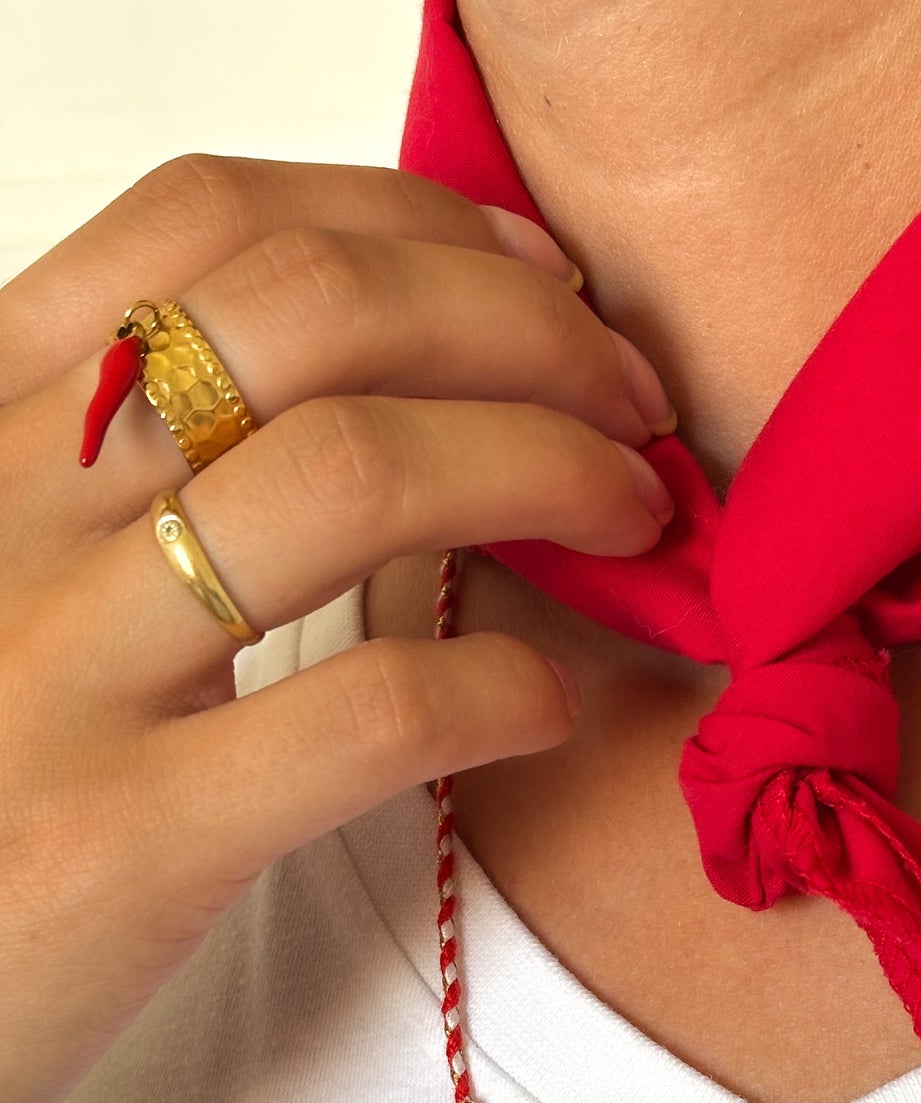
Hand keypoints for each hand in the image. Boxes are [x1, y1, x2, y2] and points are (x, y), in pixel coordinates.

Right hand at [0, 154, 675, 1102]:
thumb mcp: (21, 573)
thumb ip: (145, 470)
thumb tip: (386, 386)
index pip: (213, 223)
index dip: (420, 226)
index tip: (546, 285)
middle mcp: (6, 510)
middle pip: (314, 317)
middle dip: (527, 335)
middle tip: (633, 404)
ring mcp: (57, 668)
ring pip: (354, 476)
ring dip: (549, 470)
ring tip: (632, 521)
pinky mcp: (122, 834)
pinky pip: (368, 712)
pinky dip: (502, 684)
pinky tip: (548, 704)